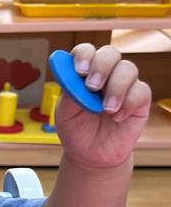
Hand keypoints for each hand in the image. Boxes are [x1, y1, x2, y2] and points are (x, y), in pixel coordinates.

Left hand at [55, 44, 151, 168]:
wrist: (90, 155)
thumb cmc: (76, 130)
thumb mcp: (65, 114)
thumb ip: (70, 94)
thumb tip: (72, 76)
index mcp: (83, 72)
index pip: (86, 51)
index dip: (84, 55)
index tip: (79, 70)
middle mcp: (105, 74)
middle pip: (110, 53)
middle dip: (101, 66)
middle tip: (92, 86)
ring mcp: (124, 84)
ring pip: (128, 69)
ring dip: (116, 88)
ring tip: (106, 110)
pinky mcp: (139, 99)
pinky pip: (140, 91)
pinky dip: (129, 103)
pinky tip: (117, 117)